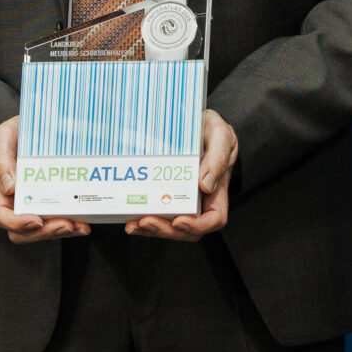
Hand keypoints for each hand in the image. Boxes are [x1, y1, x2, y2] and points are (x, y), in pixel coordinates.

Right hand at [0, 116, 87, 243]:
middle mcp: (15, 202)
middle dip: (44, 233)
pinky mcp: (53, 203)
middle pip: (23, 231)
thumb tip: (9, 188)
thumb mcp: (2, 138)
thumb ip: (1, 160)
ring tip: (78, 226)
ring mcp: (35, 205)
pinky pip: (59, 222)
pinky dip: (73, 226)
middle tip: (65, 223)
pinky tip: (84, 223)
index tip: (36, 220)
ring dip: (61, 232)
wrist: (38, 125)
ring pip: (43, 231)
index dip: (16, 223)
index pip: (0, 216)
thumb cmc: (15, 133)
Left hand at [127, 110, 236, 240]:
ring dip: (152, 229)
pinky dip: (143, 220)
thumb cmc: (213, 130)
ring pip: (170, 226)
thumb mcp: (221, 136)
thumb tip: (206, 184)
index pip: (214, 219)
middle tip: (147, 221)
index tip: (180, 220)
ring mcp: (183, 199)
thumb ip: (218, 158)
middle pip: (188, 229)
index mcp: (217, 190)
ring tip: (135, 224)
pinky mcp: (166, 194)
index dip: (197, 226)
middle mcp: (200, 200)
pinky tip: (130, 218)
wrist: (196, 122)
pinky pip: (158, 214)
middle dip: (167, 230)